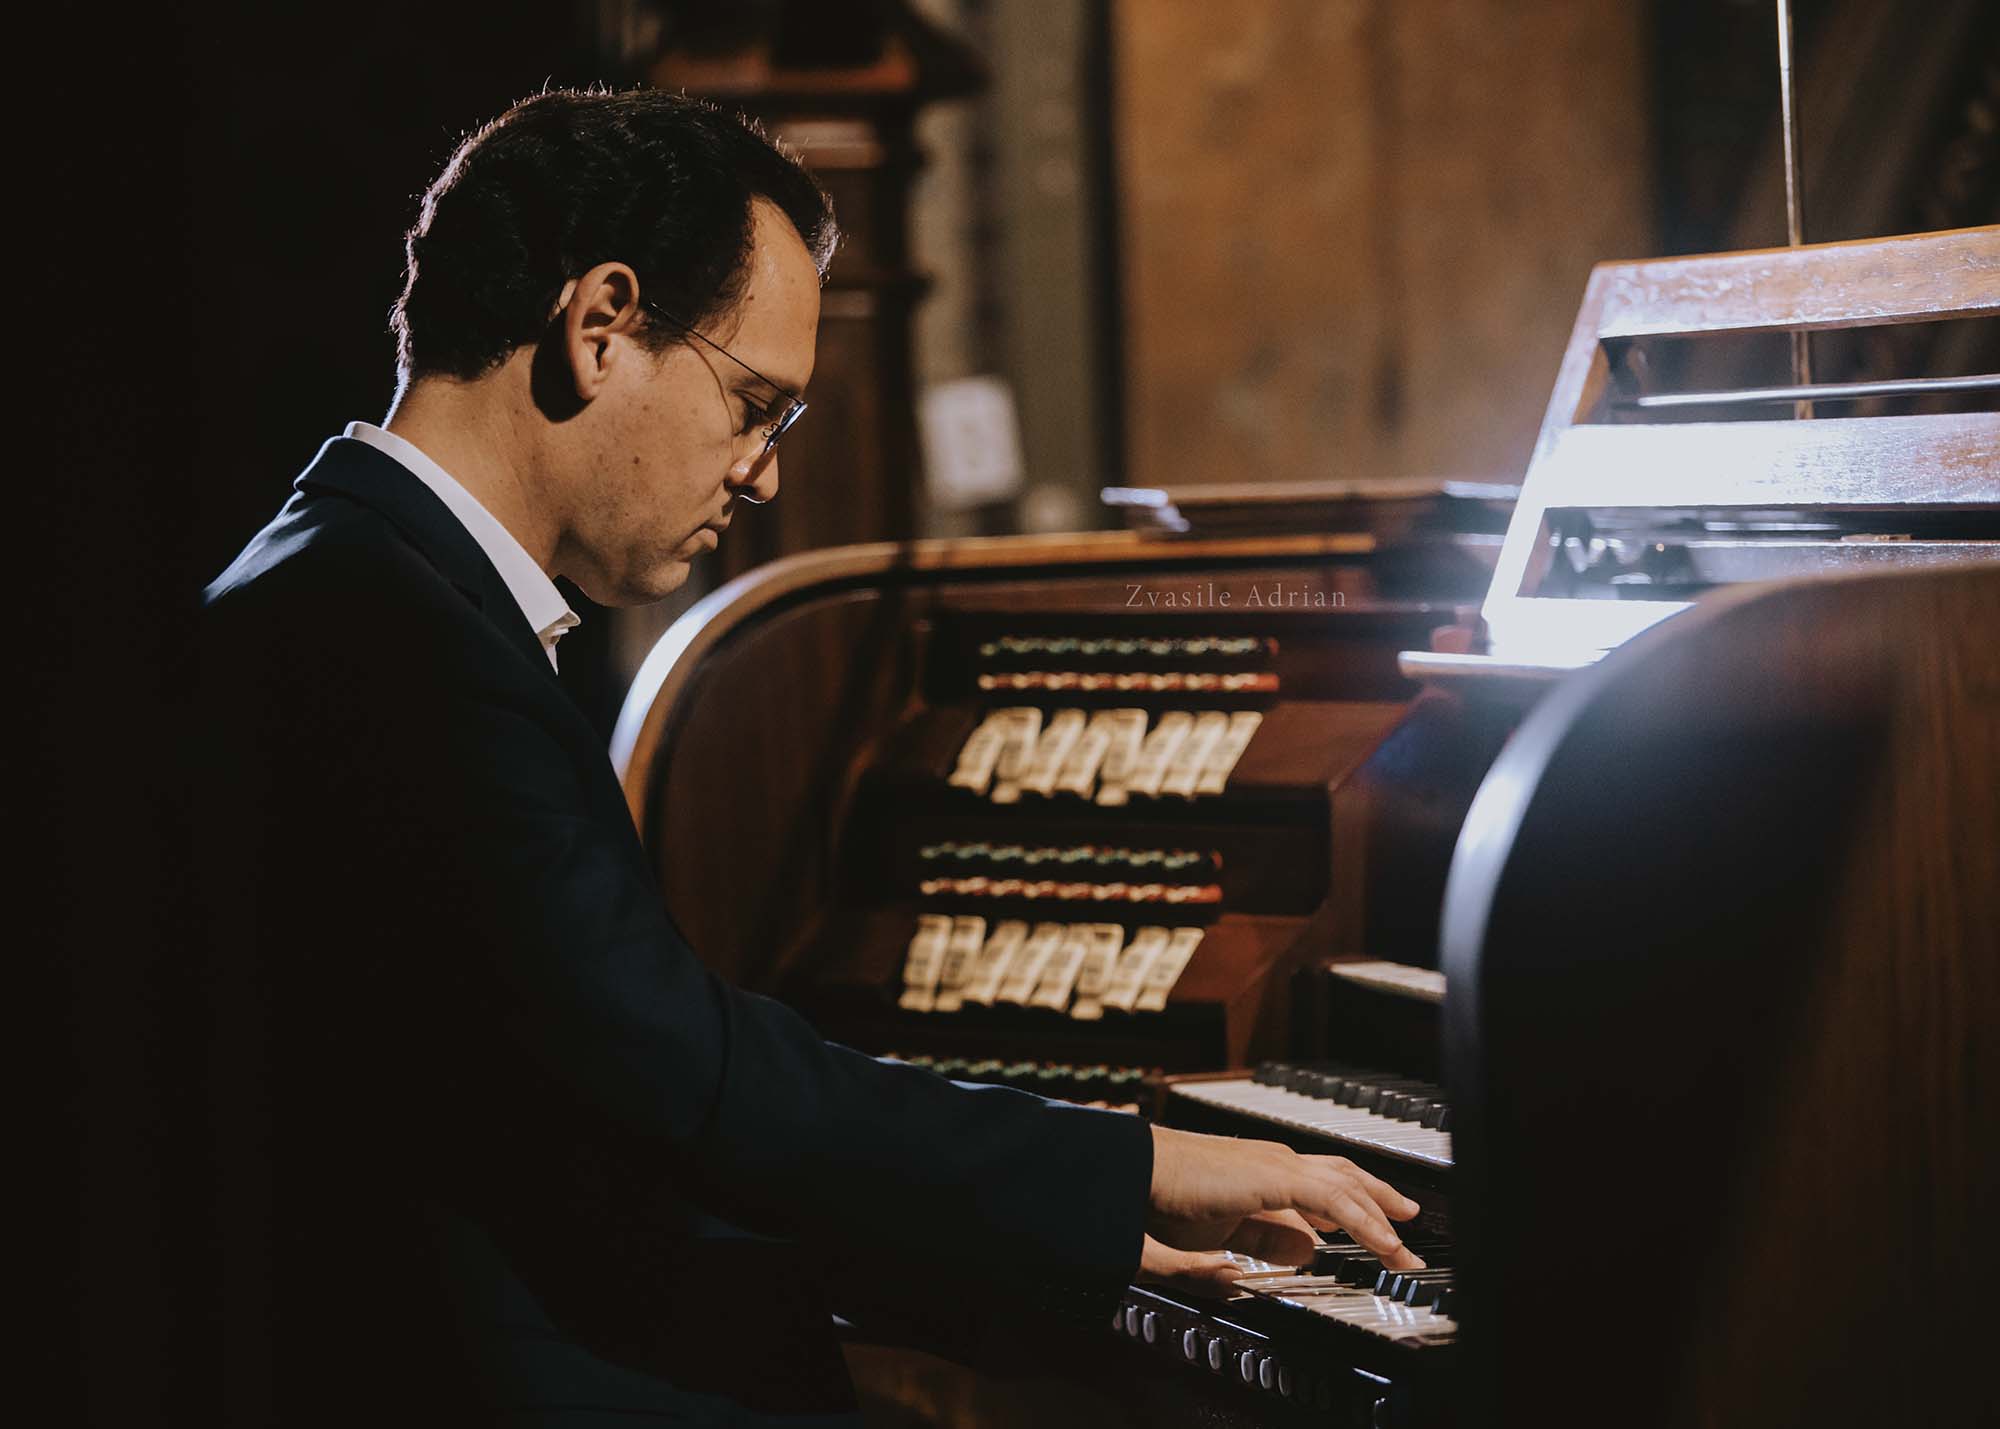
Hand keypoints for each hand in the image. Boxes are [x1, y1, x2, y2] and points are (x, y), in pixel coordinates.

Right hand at [1141, 1124, 1423, 1294]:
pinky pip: (1334, 1199)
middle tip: (1409, 1230)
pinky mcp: (1273, 1175)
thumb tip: (1307, 1249)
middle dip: (1382, 1204)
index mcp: (1264, 1173)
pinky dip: (1365, 1221)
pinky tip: (1383, 1243)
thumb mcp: (1224, 1231)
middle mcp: (1277, 1161)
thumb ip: (1265, 1238)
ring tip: (1404, 1249)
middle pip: (1346, 1176)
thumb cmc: (1163, 1202)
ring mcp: (1277, 1163)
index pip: (1325, 1183)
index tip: (1381, 1231)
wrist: (1134, 1175)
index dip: (1359, 1205)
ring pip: (1347, 1186)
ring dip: (1382, 1217)